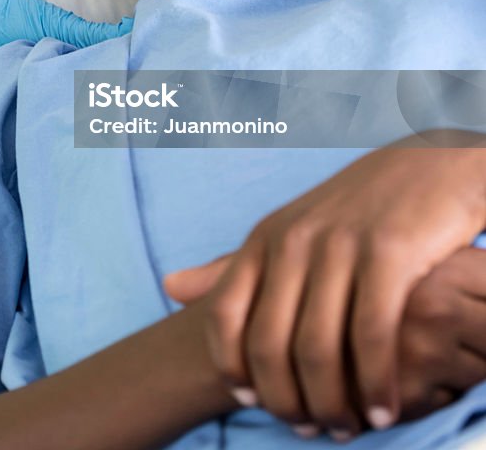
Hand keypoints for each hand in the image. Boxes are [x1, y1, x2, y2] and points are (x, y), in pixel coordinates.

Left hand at [164, 142, 485, 439]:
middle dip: (286, 402)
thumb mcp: (286, 231)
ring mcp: (340, 244)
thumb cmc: (353, 211)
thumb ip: (233, 269)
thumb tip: (168, 287)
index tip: (255, 404)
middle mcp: (294, 240)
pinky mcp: (389, 252)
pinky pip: (372, 334)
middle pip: (269, 344)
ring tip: (347, 426)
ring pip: (318, 347)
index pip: (225, 318)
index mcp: (264, 239)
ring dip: (331, 403)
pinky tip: (385, 408)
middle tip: (309, 429)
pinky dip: (376, 383)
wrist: (426, 169)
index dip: (234, 371)